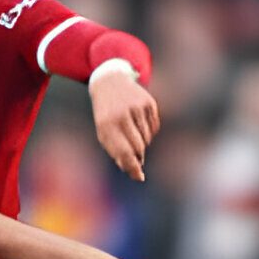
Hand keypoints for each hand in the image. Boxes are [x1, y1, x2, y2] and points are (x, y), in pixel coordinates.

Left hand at [89, 65, 159, 181]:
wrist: (110, 82)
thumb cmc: (106, 114)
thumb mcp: (104, 131)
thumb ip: (116, 152)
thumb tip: (134, 171)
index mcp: (107, 124)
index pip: (124, 152)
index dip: (133, 167)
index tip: (139, 176)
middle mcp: (122, 114)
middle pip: (138, 147)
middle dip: (138, 155)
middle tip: (135, 155)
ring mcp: (136, 107)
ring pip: (147, 138)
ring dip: (142, 141)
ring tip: (132, 132)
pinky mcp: (148, 102)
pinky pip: (154, 127)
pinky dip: (148, 130)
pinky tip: (139, 121)